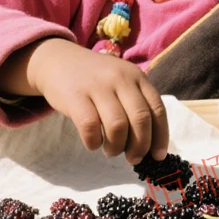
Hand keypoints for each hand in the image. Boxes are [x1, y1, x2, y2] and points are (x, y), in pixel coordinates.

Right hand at [22, 39, 169, 164]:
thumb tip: (148, 146)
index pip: (157, 109)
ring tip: (111, 151)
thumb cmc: (94, 79)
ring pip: (118, 126)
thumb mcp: (121, 83)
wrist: (58, 60)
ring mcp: (97, 86)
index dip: (160, 137)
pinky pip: (90, 127)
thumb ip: (136, 105)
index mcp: (137, 77)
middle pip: (140, 119)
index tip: (157, 156)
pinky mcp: (75, 95)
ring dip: (117, 147)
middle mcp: (120, 79)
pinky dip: (94, 142)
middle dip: (140, 146)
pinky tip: (93, 143)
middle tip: (133, 158)